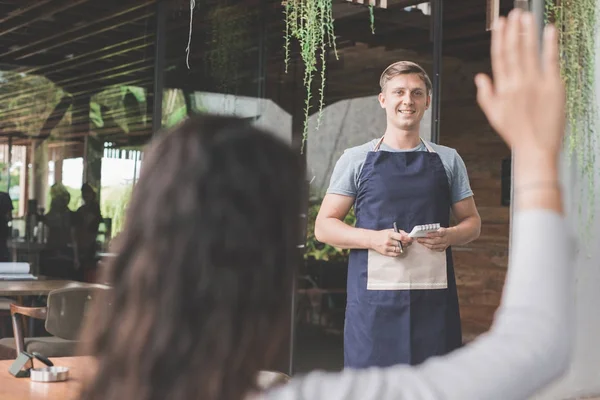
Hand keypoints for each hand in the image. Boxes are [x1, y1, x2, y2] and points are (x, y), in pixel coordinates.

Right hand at [369, 229, 412, 256]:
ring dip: (403, 248)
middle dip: (407, 243)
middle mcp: (388, 241)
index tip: (411, 239)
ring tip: (403, 245)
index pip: (401, 237)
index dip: (408, 238)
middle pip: (401, 244)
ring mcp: (386, 248)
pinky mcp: (385, 253)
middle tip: (409, 242)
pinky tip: (399, 249)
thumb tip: (408, 235)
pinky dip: (399, 252)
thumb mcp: (390, 230)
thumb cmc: (382, 234)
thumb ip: (400, 232)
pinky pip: (396, 254)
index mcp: (389, 234)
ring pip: (399, 250)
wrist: (372, 239)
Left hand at [417, 227, 451, 251]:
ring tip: (420, 242)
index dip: (432, 234)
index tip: (426, 234)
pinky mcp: (442, 249)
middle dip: (425, 240)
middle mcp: (445, 240)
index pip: (439, 233)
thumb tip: (424, 231)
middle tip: (419, 239)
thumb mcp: (440, 229)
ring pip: (433, 246)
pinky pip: (434, 249)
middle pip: (434, 241)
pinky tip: (424, 244)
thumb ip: (434, 230)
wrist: (453, 236)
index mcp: (445, 233)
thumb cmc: (444, 232)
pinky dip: (428, 247)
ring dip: (425, 244)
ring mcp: (444, 245)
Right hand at [475, 10, 564, 159]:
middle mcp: (517, 83)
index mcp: (503, 89)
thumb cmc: (516, 134)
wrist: (536, 148)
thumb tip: (480, 77)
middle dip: (513, 30)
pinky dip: (550, 44)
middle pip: (513, 50)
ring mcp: (535, 84)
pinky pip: (550, 61)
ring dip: (528, 32)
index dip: (500, 38)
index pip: (499, 57)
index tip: (500, 23)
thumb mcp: (493, 116)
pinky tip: (549, 30)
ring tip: (526, 17)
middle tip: (514, 13)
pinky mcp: (553, 87)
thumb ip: (485, 94)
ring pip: (529, 51)